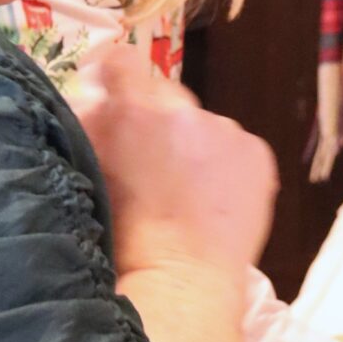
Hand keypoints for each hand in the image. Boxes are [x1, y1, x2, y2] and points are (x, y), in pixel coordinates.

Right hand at [71, 46, 276, 277]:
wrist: (182, 281)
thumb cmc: (122, 239)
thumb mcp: (88, 171)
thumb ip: (86, 121)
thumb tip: (90, 89)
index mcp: (133, 111)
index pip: (120, 60)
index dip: (112, 72)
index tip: (109, 90)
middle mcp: (182, 110)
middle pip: (164, 94)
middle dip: (154, 119)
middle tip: (150, 163)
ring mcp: (225, 130)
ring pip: (202, 124)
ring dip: (191, 144)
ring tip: (185, 190)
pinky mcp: (256, 153)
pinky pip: (234, 146)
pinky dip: (224, 164)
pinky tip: (213, 199)